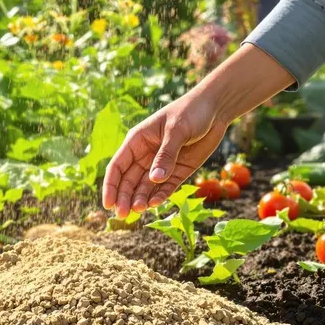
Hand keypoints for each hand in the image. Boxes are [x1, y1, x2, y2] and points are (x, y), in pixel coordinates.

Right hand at [102, 44, 295, 217]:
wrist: (215, 109)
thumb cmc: (190, 112)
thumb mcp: (177, 131)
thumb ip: (166, 155)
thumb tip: (154, 179)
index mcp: (137, 141)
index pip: (117, 167)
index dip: (111, 186)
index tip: (108, 204)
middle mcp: (145, 155)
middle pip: (129, 181)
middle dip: (124, 198)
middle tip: (124, 215)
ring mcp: (161, 165)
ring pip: (145, 187)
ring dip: (140, 199)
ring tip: (140, 211)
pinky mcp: (178, 171)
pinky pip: (165, 188)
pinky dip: (160, 196)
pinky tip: (155, 204)